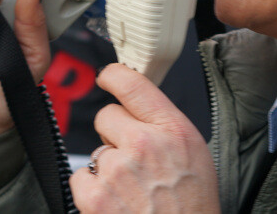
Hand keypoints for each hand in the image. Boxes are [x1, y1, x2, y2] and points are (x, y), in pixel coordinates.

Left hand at [69, 64, 219, 212]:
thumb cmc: (193, 207)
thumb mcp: (195, 155)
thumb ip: (166, 126)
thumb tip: (138, 107)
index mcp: (173, 129)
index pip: (132, 83)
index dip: (114, 75)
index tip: (107, 76)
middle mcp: (144, 143)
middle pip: (106, 115)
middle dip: (114, 134)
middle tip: (133, 160)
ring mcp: (116, 170)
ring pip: (95, 150)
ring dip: (106, 167)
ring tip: (131, 190)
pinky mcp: (94, 197)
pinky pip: (81, 177)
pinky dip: (92, 190)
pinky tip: (116, 203)